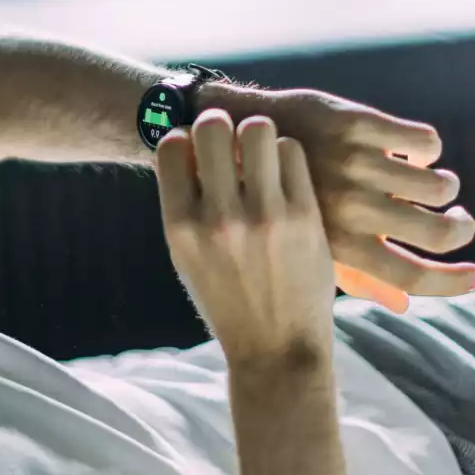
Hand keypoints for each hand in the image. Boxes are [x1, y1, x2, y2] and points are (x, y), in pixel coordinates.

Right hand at [156, 109, 334, 361]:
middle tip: (229, 140)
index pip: (171, 147)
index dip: (184, 139)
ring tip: (260, 154)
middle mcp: (218, 216)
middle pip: (213, 127)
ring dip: (257, 134)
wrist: (276, 349)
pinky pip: (292, 152)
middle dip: (219, 125)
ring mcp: (264, 214)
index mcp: (179, 227)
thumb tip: (189, 148)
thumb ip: (184, 205)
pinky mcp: (303, 215)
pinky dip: (286, 155)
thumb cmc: (225, 303)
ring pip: (259, 129)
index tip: (196, 149)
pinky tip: (284, 174)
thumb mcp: (185, 259)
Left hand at [199, 85, 474, 311]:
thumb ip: (353, 276)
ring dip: (446, 187)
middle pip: (435, 231)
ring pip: (435, 182)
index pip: (409, 276)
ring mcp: (351, 164)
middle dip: (460, 230)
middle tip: (459, 222)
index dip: (452, 282)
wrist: (236, 131)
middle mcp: (346, 207)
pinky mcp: (354, 123)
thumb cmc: (269, 196)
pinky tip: (419, 153)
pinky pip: (422, 140)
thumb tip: (404, 307)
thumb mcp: (301, 245)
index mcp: (331, 244)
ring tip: (439, 185)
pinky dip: (431, 149)